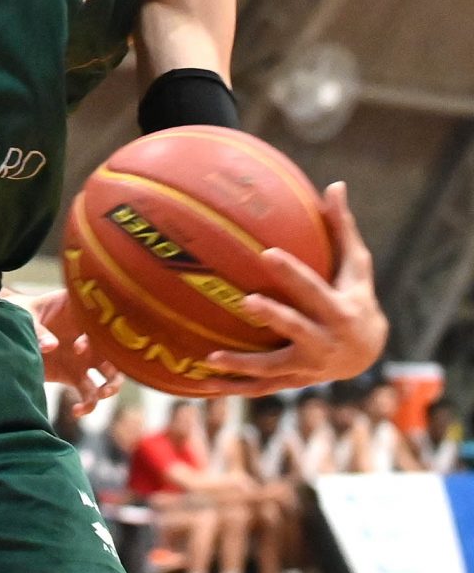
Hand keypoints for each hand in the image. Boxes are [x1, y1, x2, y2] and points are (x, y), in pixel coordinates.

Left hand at [13, 288, 122, 415]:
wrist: (12, 330)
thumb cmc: (23, 313)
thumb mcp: (27, 316)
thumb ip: (39, 331)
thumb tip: (51, 346)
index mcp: (82, 315)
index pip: (100, 326)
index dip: (94, 339)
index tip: (77, 348)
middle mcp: (90, 337)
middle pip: (115, 353)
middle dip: (115, 367)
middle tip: (105, 378)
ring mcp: (85, 359)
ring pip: (110, 376)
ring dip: (110, 387)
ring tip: (101, 395)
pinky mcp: (75, 376)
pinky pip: (90, 394)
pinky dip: (88, 405)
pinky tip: (76, 411)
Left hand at [203, 182, 386, 395]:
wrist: (368, 353)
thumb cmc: (357, 297)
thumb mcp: (356, 266)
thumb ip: (342, 229)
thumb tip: (334, 185)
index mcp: (339, 310)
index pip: (314, 289)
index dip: (293, 274)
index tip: (267, 253)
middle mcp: (326, 342)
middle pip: (298, 329)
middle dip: (274, 317)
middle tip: (245, 301)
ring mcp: (308, 367)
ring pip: (274, 368)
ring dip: (244, 365)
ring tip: (210, 359)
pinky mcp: (292, 380)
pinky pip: (260, 387)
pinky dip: (234, 386)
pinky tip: (203, 382)